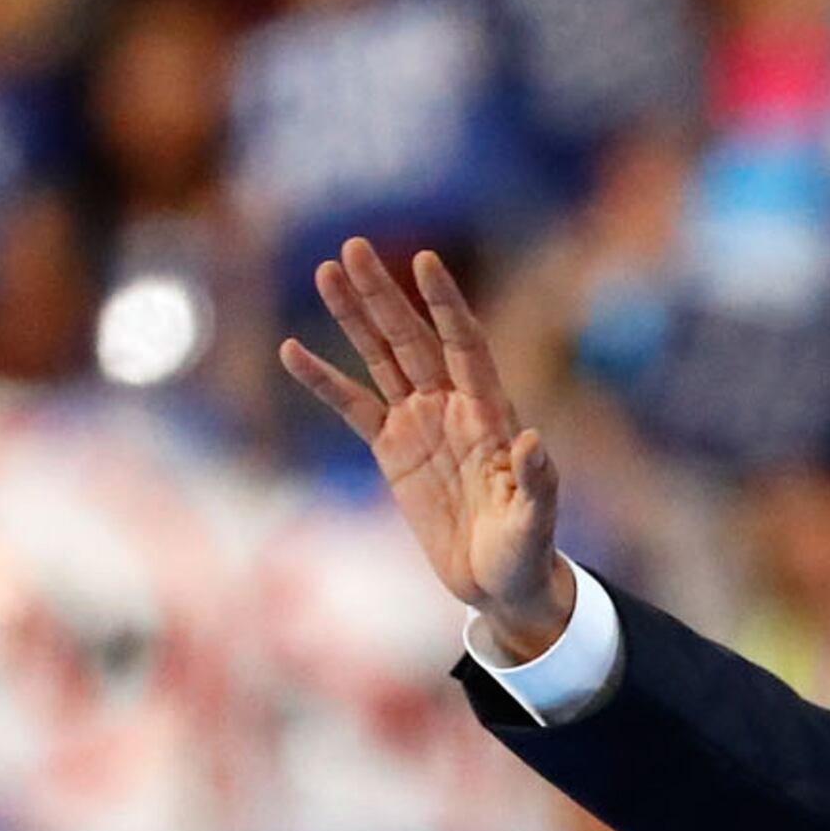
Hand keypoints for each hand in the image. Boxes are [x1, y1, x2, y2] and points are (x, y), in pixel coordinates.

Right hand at [279, 240, 573, 658]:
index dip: (445, 305)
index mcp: (489, 413)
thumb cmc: (526, 552)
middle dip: (383, 295)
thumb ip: (537, 483)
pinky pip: (352, 406)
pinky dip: (323, 381)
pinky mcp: (391, 449)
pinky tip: (292, 350)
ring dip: (353, 317)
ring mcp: (419, 423)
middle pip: (412, 338)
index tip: (424, 260)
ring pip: (380, 358)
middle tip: (352, 248)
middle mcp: (451, 406)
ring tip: (324, 271)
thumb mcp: (534, 523)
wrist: (499, 583)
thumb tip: (532, 441)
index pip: (465, 345)